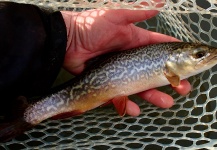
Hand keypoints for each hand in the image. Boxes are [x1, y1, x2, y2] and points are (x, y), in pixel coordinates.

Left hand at [61, 9, 190, 115]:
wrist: (67, 42)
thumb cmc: (91, 27)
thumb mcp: (115, 16)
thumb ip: (136, 13)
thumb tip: (160, 5)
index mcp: (134, 42)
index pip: (158, 49)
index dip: (173, 56)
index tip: (187, 63)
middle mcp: (130, 58)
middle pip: (154, 72)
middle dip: (170, 80)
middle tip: (183, 88)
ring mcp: (120, 72)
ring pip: (140, 87)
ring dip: (154, 96)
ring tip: (167, 103)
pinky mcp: (108, 83)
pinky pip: (120, 96)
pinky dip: (127, 104)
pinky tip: (135, 109)